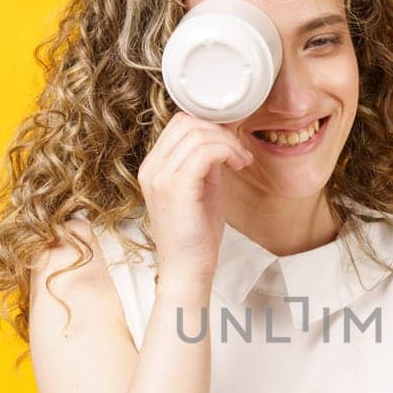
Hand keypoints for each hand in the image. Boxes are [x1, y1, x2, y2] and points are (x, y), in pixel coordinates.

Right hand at [136, 112, 254, 286]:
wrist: (188, 270)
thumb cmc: (196, 235)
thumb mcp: (201, 188)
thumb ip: (205, 162)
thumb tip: (222, 137)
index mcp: (153, 167)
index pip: (179, 124)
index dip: (210, 126)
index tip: (231, 143)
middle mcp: (151, 169)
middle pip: (187, 122)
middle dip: (220, 131)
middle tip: (238, 152)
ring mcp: (160, 177)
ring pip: (198, 134)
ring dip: (228, 143)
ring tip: (241, 161)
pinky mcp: (176, 188)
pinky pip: (205, 152)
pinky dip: (228, 152)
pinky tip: (238, 165)